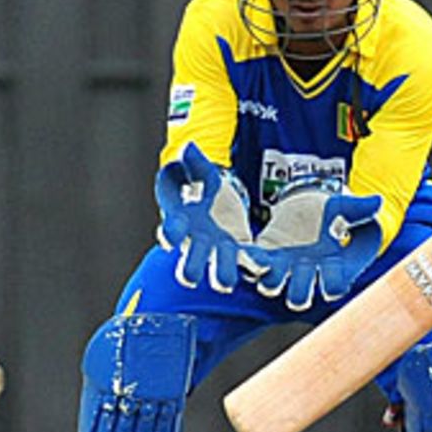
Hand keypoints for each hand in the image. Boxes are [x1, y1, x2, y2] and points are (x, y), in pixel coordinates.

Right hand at [154, 142, 252, 292]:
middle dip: (190, 266)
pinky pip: (246, 261)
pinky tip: (263, 267)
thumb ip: (195, 164)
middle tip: (190, 278)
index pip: (170, 227)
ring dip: (221, 274)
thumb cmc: (204, 189)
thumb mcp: (200, 171)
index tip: (169, 238)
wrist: (223, 203)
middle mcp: (197, 240)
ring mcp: (218, 249)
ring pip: (217, 267)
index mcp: (182, 219)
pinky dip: (253, 264)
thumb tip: (189, 149)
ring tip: (226, 282)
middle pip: (190, 258)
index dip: (168, 232)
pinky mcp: (240, 252)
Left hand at [241, 179, 382, 311]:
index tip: (334, 275)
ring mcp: (284, 266)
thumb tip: (376, 201)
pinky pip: (255, 262)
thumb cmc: (332, 214)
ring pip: (272, 286)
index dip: (333, 284)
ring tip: (269, 272)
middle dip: (298, 293)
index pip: (332, 286)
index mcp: (330, 267)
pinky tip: (246, 252)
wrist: (309, 207)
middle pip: (299, 296)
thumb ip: (359, 207)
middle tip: (300, 282)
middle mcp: (306, 272)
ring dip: (269, 281)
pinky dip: (250, 259)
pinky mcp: (266, 253)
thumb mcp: (345, 207)